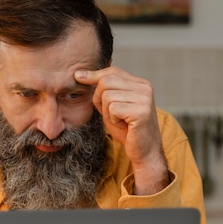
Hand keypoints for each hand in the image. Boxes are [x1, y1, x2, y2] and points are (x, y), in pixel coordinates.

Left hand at [75, 67, 168, 193]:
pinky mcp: (141, 111)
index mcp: (140, 83)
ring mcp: (144, 98)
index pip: (112, 72)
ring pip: (107, 96)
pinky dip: (113, 119)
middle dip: (100, 99)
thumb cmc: (127, 130)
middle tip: (111, 114)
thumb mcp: (113, 107)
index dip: (94, 75)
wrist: (144, 151)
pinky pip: (113, 108)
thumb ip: (103, 91)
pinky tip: (124, 125)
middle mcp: (144, 87)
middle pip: (106, 81)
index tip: (78, 76)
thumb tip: (80, 75)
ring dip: (107, 112)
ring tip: (120, 121)